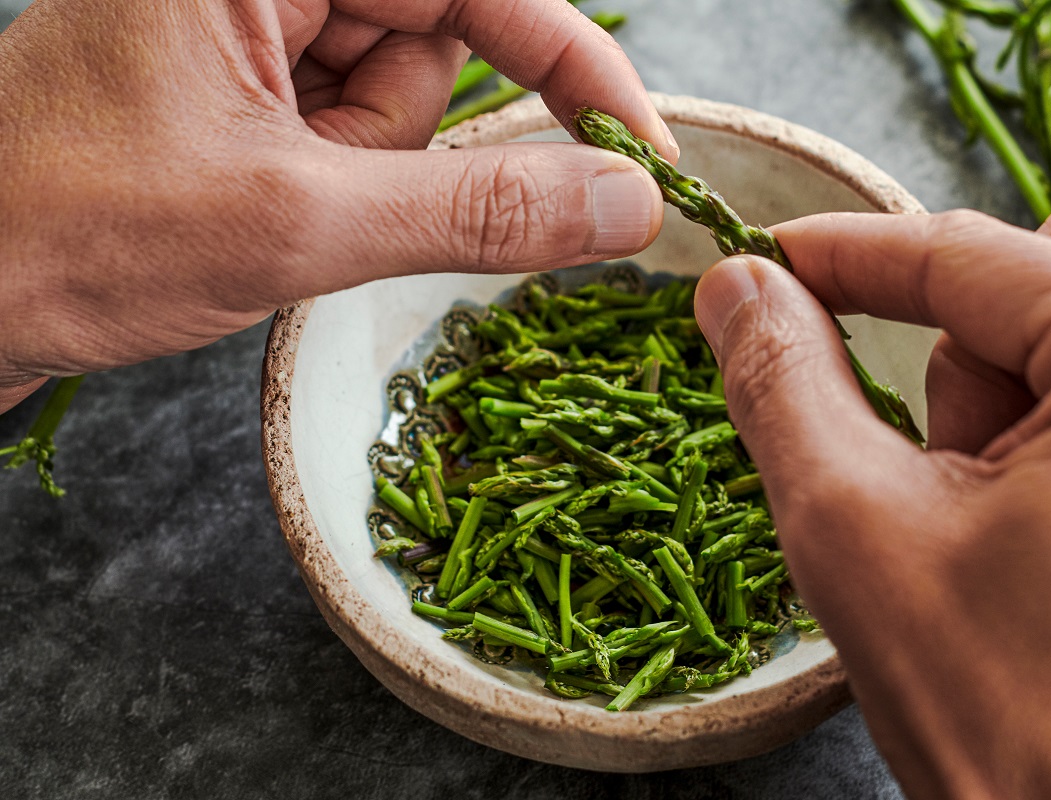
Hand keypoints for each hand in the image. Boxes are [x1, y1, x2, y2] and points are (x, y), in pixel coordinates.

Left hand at [0, 0, 671, 408]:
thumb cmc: (71, 236)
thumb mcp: (297, 225)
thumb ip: (477, 214)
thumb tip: (623, 204)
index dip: (577, 65)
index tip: (643, 157)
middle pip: (446, 36)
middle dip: (423, 139)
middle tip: (351, 200)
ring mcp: (258, 24)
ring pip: (407, 97)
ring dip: (371, 171)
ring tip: (274, 203)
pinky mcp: (252, 81)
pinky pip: (360, 129)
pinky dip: (344, 184)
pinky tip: (265, 205)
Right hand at [694, 198, 1050, 796]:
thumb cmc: (1010, 716)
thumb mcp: (854, 526)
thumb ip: (781, 381)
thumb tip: (734, 285)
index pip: (964, 255)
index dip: (841, 255)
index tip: (761, 262)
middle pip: (1048, 270)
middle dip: (960, 354)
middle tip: (937, 476)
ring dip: (1012, 403)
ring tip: (1001, 532)